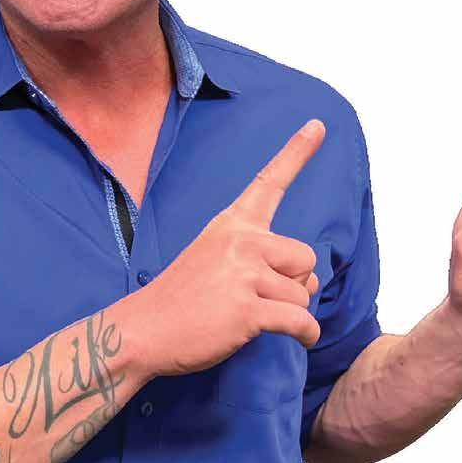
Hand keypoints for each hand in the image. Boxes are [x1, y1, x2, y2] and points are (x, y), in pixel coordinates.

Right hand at [139, 119, 326, 378]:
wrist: (143, 330)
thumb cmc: (182, 299)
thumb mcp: (212, 257)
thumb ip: (259, 256)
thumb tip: (312, 278)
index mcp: (231, 223)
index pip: (269, 182)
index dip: (297, 153)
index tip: (319, 124)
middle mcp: (240, 241)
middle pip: (306, 258)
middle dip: (294, 283)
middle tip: (258, 297)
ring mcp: (244, 274)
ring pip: (304, 294)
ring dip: (289, 313)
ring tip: (251, 317)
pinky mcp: (248, 309)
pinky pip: (300, 320)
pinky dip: (305, 333)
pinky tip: (298, 338)